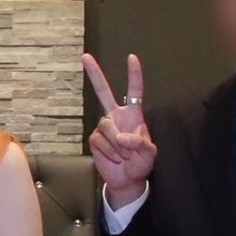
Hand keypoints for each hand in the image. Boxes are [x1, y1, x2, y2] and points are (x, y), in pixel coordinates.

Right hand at [82, 52, 157, 208]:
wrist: (126, 179)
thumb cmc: (141, 163)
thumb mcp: (150, 153)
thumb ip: (141, 143)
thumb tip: (123, 137)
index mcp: (133, 115)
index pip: (134, 92)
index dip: (134, 75)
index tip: (132, 58)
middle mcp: (116, 116)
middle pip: (102, 92)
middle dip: (94, 74)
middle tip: (85, 56)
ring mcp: (104, 127)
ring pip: (107, 127)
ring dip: (118, 145)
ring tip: (125, 156)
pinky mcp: (94, 139)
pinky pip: (100, 142)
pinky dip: (110, 152)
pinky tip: (115, 158)